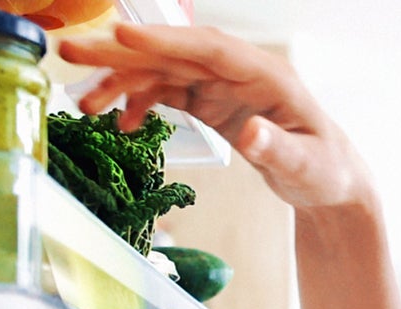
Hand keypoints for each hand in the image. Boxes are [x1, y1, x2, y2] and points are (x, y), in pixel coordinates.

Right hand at [58, 24, 373, 211]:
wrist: (328, 181)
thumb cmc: (325, 171)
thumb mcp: (308, 167)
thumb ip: (278, 150)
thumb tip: (251, 134)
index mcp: (266, 75)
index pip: (209, 49)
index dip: (165, 40)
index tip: (122, 35)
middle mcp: (239, 72)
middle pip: (174, 54)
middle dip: (122, 52)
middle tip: (72, 52)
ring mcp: (221, 85)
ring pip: (162, 71)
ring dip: (121, 82)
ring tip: (83, 104)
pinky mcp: (210, 101)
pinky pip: (166, 93)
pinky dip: (140, 104)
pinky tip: (120, 124)